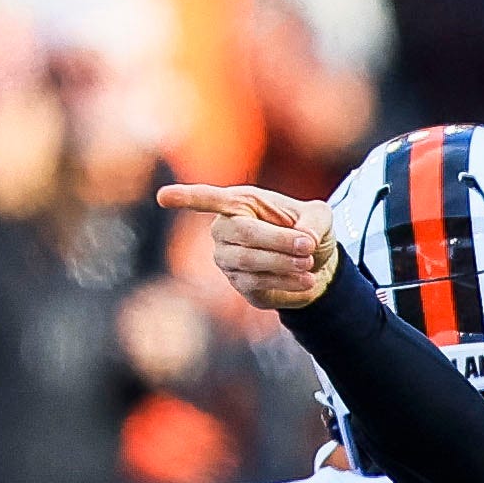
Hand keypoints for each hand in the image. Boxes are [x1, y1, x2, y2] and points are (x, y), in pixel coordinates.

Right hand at [156, 183, 335, 312]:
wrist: (316, 264)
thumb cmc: (309, 230)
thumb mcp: (320, 217)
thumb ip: (314, 222)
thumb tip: (302, 239)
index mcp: (239, 202)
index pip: (207, 198)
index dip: (185, 198)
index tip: (162, 197)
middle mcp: (224, 229)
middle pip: (241, 234)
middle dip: (277, 241)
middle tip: (307, 247)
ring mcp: (227, 259)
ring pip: (247, 262)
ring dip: (283, 264)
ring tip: (309, 264)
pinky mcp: (239, 285)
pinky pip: (256, 284)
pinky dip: (284, 282)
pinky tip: (305, 281)